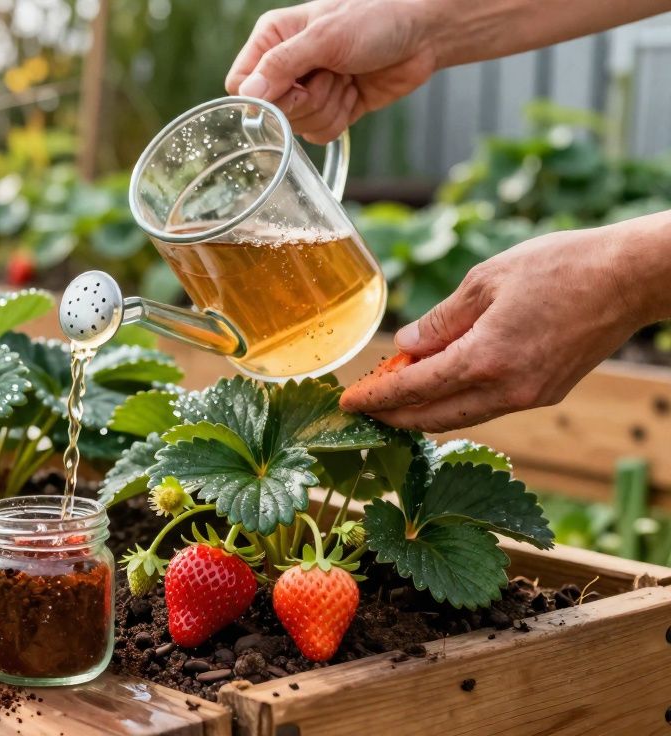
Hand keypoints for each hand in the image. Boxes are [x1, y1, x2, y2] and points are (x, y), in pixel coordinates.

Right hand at [226, 0, 438, 142]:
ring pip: (297, 126)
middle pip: (270, 112)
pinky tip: (354, 92)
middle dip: (307, 100)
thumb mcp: (325, 37)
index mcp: (271, 40)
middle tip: (331, 73)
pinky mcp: (331, 109)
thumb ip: (282, 65)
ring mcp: (308, 90)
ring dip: (329, 106)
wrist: (424, 33)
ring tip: (347, 77)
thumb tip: (248, 95)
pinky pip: (320, 134)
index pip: (240, 85)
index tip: (295, 86)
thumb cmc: (376, 18)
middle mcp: (284, 67)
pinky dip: (341, 118)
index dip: (263, 96)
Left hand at [339, 226, 651, 431]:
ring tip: (394, 398)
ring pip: (461, 417)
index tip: (347, 403)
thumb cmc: (560, 267)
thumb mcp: (486, 280)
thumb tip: (405, 346)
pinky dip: (456, 402)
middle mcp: (507, 388)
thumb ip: (441, 320)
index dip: (376, 398)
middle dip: (393, 415)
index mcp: (485, 359)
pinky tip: (440, 385)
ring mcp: (530, 395)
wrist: (631, 277)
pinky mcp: (546, 392)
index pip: (413, 390)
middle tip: (363, 408)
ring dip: (424, 412)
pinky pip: (488, 406)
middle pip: (433, 417)